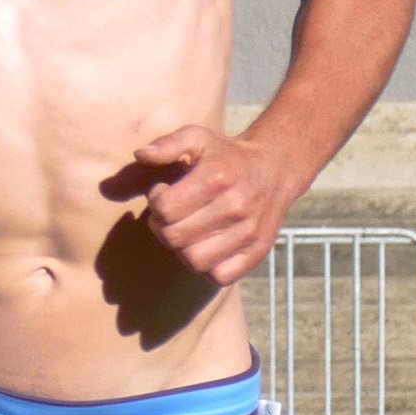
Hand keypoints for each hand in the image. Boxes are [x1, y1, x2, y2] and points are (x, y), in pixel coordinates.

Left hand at [116, 125, 296, 285]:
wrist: (274, 168)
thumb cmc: (226, 155)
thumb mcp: (197, 138)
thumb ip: (167, 144)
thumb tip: (141, 155)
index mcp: (216, 177)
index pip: (164, 209)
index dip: (156, 201)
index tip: (165, 192)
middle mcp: (235, 207)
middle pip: (174, 237)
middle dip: (163, 226)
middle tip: (172, 214)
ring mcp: (249, 232)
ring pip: (194, 261)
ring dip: (182, 248)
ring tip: (187, 230)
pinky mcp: (257, 252)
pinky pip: (220, 276)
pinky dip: (207, 267)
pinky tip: (205, 246)